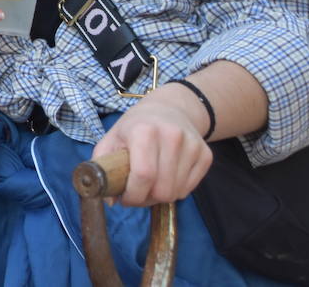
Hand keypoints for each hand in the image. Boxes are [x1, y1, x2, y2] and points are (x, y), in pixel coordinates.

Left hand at [91, 86, 212, 206]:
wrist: (169, 109)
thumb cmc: (136, 127)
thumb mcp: (112, 138)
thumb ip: (102, 165)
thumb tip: (109, 200)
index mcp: (144, 130)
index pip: (144, 175)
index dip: (133, 195)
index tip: (125, 198)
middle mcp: (171, 136)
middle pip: (163, 189)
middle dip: (146, 199)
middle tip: (137, 193)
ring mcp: (192, 145)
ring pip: (177, 192)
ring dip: (161, 196)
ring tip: (150, 184)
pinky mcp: (206, 155)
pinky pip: (190, 189)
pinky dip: (176, 190)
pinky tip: (166, 177)